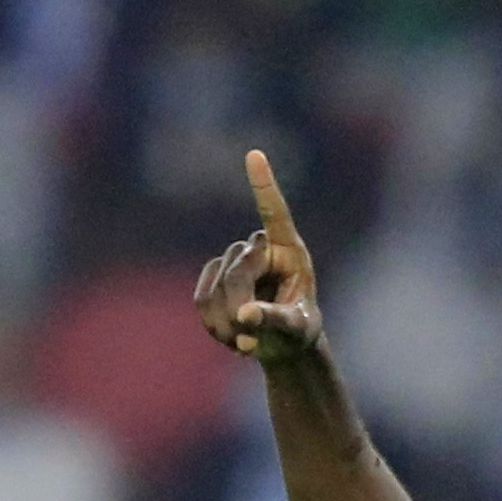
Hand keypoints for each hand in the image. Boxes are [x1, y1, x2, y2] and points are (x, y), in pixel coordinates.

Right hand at [197, 150, 324, 365]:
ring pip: (215, 289)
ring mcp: (233, 260)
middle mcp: (259, 248)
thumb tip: (244, 315)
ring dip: (225, 325)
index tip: (254, 155)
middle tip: (249, 342)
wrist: (282, 344)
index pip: (275, 213)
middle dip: (239, 310)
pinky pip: (202, 299)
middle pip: (237, 271)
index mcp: (289, 250)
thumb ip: (275, 320)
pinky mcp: (214, 276)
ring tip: (246, 345)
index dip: (263, 186)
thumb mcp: (297, 330)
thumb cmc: (299, 332)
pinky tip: (231, 338)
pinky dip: (213, 324)